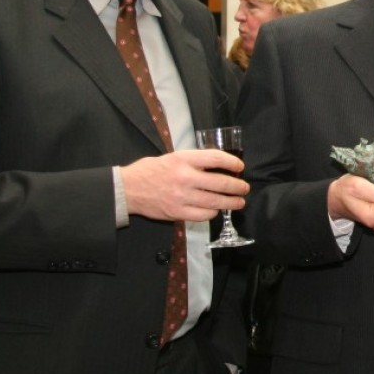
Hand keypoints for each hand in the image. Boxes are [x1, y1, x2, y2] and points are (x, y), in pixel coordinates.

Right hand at [120, 149, 247, 222]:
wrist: (128, 189)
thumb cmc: (151, 170)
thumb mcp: (173, 157)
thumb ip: (194, 161)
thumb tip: (219, 166)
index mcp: (183, 159)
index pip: (216, 158)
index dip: (232, 162)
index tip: (240, 166)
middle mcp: (184, 177)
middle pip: (220, 183)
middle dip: (237, 186)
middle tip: (244, 188)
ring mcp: (181, 197)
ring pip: (215, 202)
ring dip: (231, 202)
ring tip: (239, 202)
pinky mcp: (177, 213)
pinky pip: (203, 215)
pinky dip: (212, 213)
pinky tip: (216, 210)